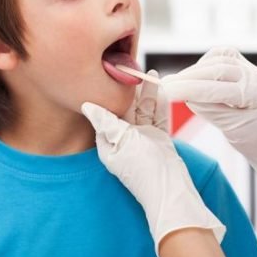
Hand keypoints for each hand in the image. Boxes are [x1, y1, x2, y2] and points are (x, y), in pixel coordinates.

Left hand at [81, 71, 224, 256]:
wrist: (171, 189)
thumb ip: (106, 122)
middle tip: (132, 67)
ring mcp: (143, 139)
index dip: (107, 93)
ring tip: (149, 73)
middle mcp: (124, 139)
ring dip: (147, 93)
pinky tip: (161, 88)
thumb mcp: (121, 142)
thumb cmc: (142, 169)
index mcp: (108, 142)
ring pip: (144, 110)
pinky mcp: (159, 139)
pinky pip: (159, 117)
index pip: (105, 112)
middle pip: (126, 108)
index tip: (108, 73)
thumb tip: (86, 105)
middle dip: (129, 90)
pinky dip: (160, 103)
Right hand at [161, 47, 256, 194]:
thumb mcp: (231, 129)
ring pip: (217, 59)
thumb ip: (209, 109)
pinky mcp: (244, 65)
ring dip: (194, 71)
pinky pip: (220, 57)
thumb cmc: (254, 140)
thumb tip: (184, 94)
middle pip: (217, 69)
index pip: (218, 88)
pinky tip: (193, 77)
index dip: (189, 88)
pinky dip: (203, 65)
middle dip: (188, 77)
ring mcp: (252, 69)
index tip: (166, 90)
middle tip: (164, 86)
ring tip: (175, 84)